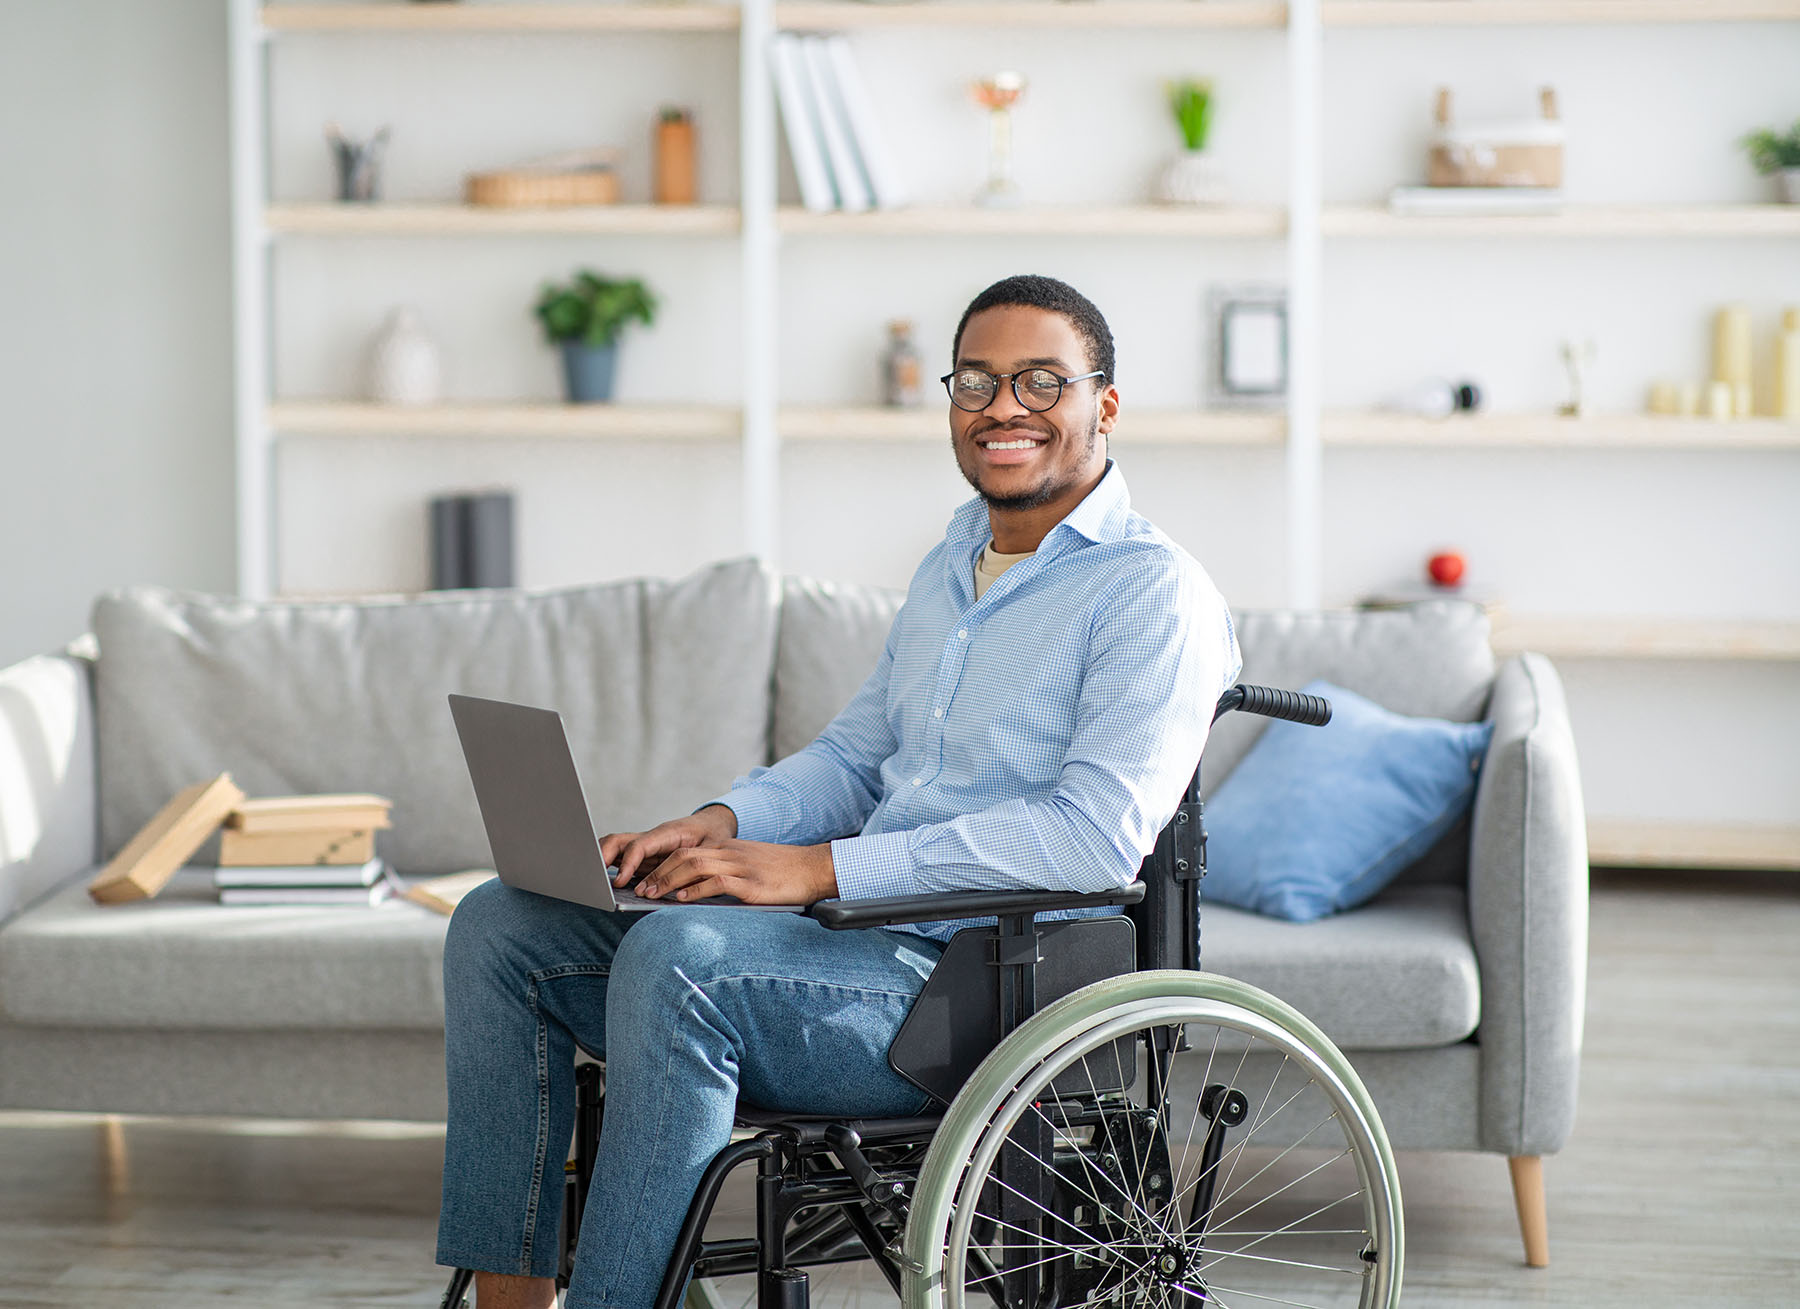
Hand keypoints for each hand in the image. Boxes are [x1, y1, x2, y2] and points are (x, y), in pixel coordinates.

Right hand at [602, 805, 737, 887]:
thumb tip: (684, 886)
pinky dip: (612, 870)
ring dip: (602, 862)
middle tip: (595, 879)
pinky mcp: (644, 856)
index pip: (639, 845)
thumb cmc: (713, 835)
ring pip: (615, 848)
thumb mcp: (712, 848)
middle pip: (617, 841)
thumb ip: (698, 865)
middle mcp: (651, 838)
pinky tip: (609, 887)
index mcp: (666, 833)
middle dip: (601, 856)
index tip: (621, 883)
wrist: (713, 825)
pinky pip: (622, 859)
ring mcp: (645, 847)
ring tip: (594, 883)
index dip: (627, 863)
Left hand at [635, 839, 837, 906]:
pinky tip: (684, 899)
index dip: (662, 865)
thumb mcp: (751, 867)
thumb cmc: (785, 873)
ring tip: (654, 895)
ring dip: (670, 881)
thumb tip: (698, 892)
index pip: (686, 851)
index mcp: (729, 849)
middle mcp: (731, 853)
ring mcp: (742, 867)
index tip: (646, 880)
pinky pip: (718, 882)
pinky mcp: (753, 884)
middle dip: (659, 873)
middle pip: (685, 855)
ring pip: (695, 865)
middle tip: (641, 890)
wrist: (816, 868)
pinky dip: (697, 889)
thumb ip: (726, 874)